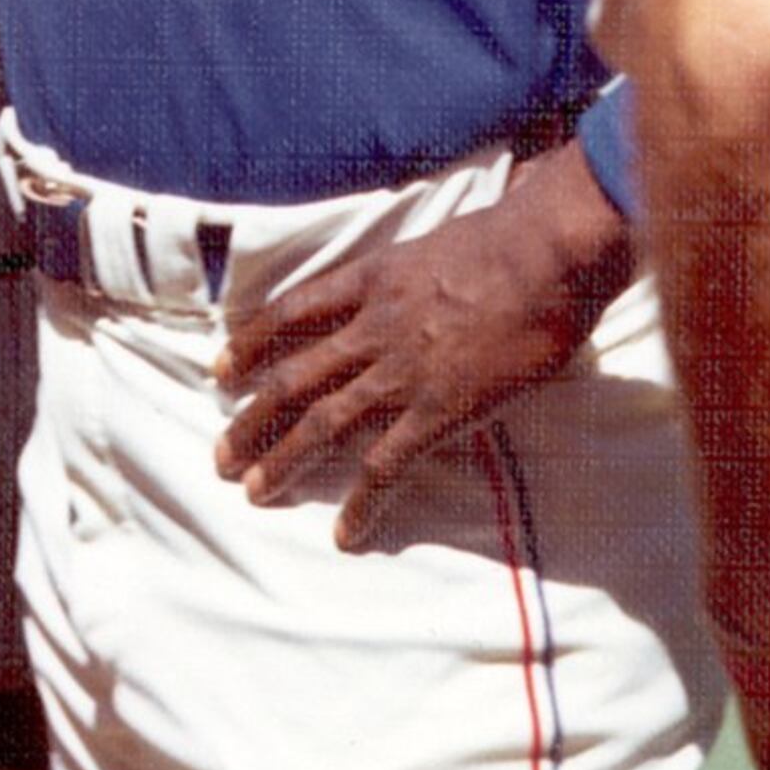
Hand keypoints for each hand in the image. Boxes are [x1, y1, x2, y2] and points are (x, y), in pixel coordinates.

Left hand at [215, 144, 633, 549]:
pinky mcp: (438, 411)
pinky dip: (362, 503)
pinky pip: (387, 465)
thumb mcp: (440, 240)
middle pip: (292, 378)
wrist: (547, 254)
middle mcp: (372, 327)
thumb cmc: (512, 236)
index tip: (222, 369)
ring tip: (254, 492)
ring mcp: (400, 372)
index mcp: (371, 279)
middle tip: (222, 453)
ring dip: (284, 461)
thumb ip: (416, 269)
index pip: (291, 312)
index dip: (251, 343)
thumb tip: (419, 277)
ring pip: (323, 424)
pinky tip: (344, 533)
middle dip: (252, 420)